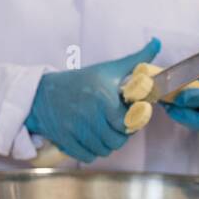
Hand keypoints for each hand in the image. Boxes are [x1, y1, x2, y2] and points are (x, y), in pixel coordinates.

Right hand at [25, 39, 160, 162]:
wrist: (41, 93)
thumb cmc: (79, 81)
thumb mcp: (107, 69)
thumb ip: (136, 59)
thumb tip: (157, 42)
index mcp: (103, 99)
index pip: (127, 125)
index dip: (131, 124)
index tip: (127, 118)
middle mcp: (89, 115)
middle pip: (117, 141)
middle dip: (120, 136)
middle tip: (116, 127)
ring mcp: (75, 129)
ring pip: (103, 151)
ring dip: (106, 145)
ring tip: (103, 132)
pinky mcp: (65, 141)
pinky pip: (87, 156)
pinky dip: (91, 152)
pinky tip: (90, 139)